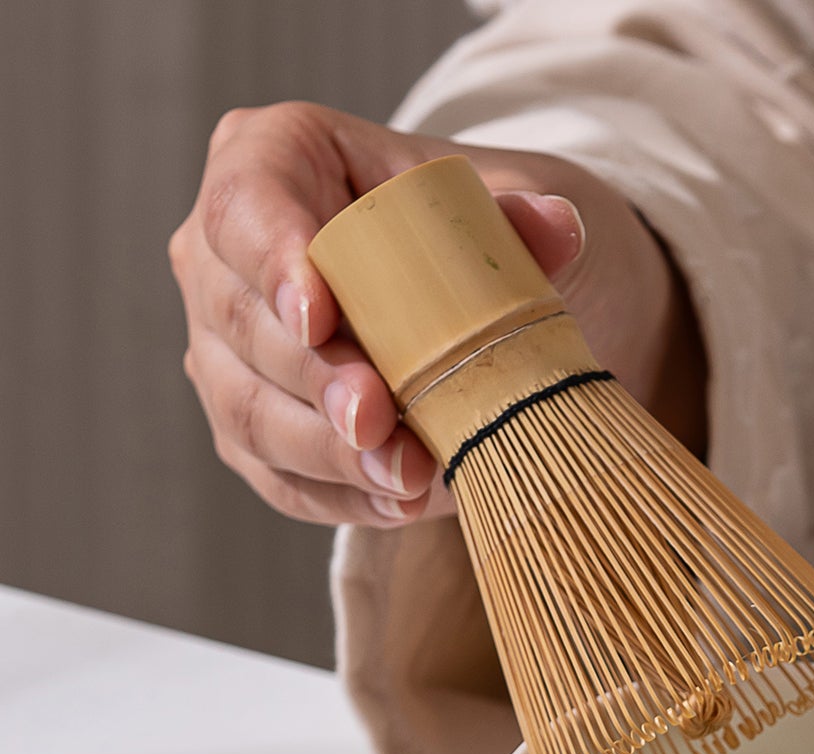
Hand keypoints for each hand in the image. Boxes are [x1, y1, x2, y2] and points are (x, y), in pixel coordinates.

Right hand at [170, 101, 705, 528]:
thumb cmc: (478, 239)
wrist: (489, 310)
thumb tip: (558, 229)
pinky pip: (282, 478)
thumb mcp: (507, 213)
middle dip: (314, 379)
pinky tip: (403, 504)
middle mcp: (226, 255)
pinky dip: (344, 497)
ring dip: (331, 454)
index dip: (273, 261)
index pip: (247, 204)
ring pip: (250, 411)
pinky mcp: (255, 433)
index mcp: (276, 160)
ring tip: (408, 477)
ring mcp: (228, 350)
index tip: (319, 316)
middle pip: (241, 320)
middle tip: (378, 418)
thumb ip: (518, 223)